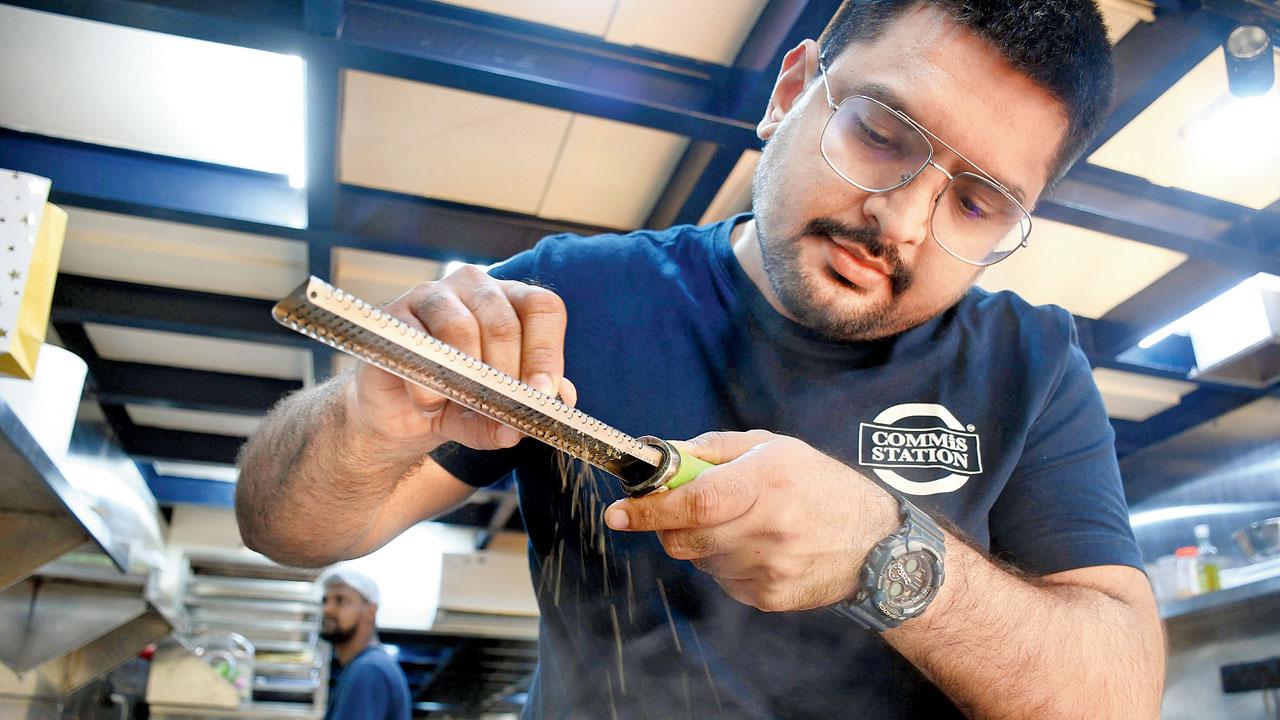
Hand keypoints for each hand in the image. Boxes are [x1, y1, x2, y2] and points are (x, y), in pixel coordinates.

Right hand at [347, 265, 577, 449]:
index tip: (541, 395)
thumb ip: (516, 415)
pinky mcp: (394, 315)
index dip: (546, 352)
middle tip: (498, 410)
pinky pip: (419, 346)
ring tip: (458, 406)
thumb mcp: (492, 415)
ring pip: (462, 328)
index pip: (543, 308)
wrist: (396, 413)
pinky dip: (428, 385)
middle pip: (503, 324)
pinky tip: (429, 405)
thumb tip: (531, 421)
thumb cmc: (454, 401)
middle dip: (505, 377)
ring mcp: (432, 295)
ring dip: (465, 380)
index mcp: (511, 302)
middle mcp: (475, 288)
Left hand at [603, 430, 898, 611]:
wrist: (878, 546)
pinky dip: (726, 563)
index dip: (647, 510)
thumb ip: (714, 450)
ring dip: (702, 542)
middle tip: (678, 510)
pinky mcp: (769, 597)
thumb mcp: (776, 448)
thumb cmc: (822, 487)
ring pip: (699, 560)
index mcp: (767, 482)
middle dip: (666, 525)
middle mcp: (767, 528)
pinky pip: (723, 580)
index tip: (617, 513)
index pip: (692, 503)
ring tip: (740, 524)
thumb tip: (661, 454)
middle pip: (682, 539)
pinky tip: (759, 547)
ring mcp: (768, 568)